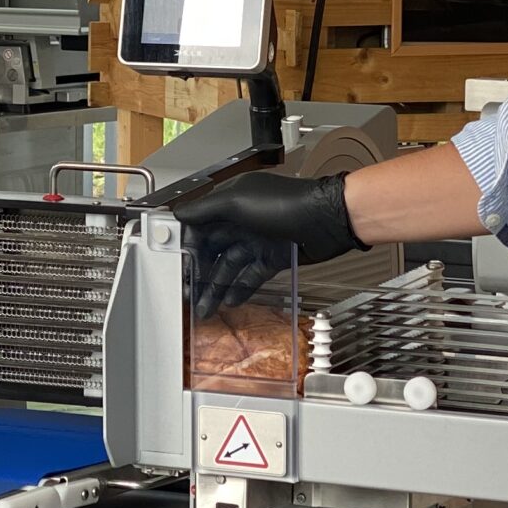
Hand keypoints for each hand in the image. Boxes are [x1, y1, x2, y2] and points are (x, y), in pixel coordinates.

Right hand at [172, 171, 364, 317]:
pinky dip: (239, 288)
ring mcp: (258, 239)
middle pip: (212, 250)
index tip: (178, 266)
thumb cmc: (288, 204)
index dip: (187, 246)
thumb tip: (178, 213)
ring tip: (205, 305)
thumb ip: (205, 209)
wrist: (330, 220)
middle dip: (199, 272)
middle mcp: (242, 220)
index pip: (199, 225)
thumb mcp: (237, 202)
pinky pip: (250, 275)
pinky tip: (229, 301)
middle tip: (189, 292)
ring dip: (216, 286)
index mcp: (230, 201)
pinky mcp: (274, 257)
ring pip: (230, 266)